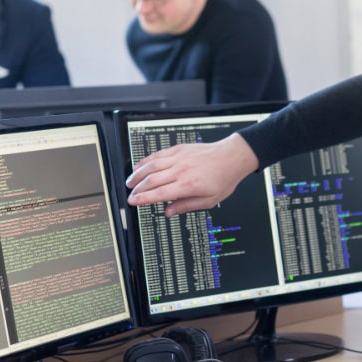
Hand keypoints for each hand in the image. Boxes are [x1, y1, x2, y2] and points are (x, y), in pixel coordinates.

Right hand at [125, 133, 258, 216]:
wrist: (232, 157)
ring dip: (138, 174)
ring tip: (130, 181)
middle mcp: (181, 170)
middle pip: (151, 180)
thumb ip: (186, 206)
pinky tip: (139, 166)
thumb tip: (168, 212)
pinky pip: (158, 154)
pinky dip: (146, 160)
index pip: (158, 194)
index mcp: (188, 186)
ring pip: (152, 166)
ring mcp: (179, 158)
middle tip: (130, 194)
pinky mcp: (179, 149)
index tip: (133, 202)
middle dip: (137, 188)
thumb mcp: (209, 201)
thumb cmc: (223, 178)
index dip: (142, 199)